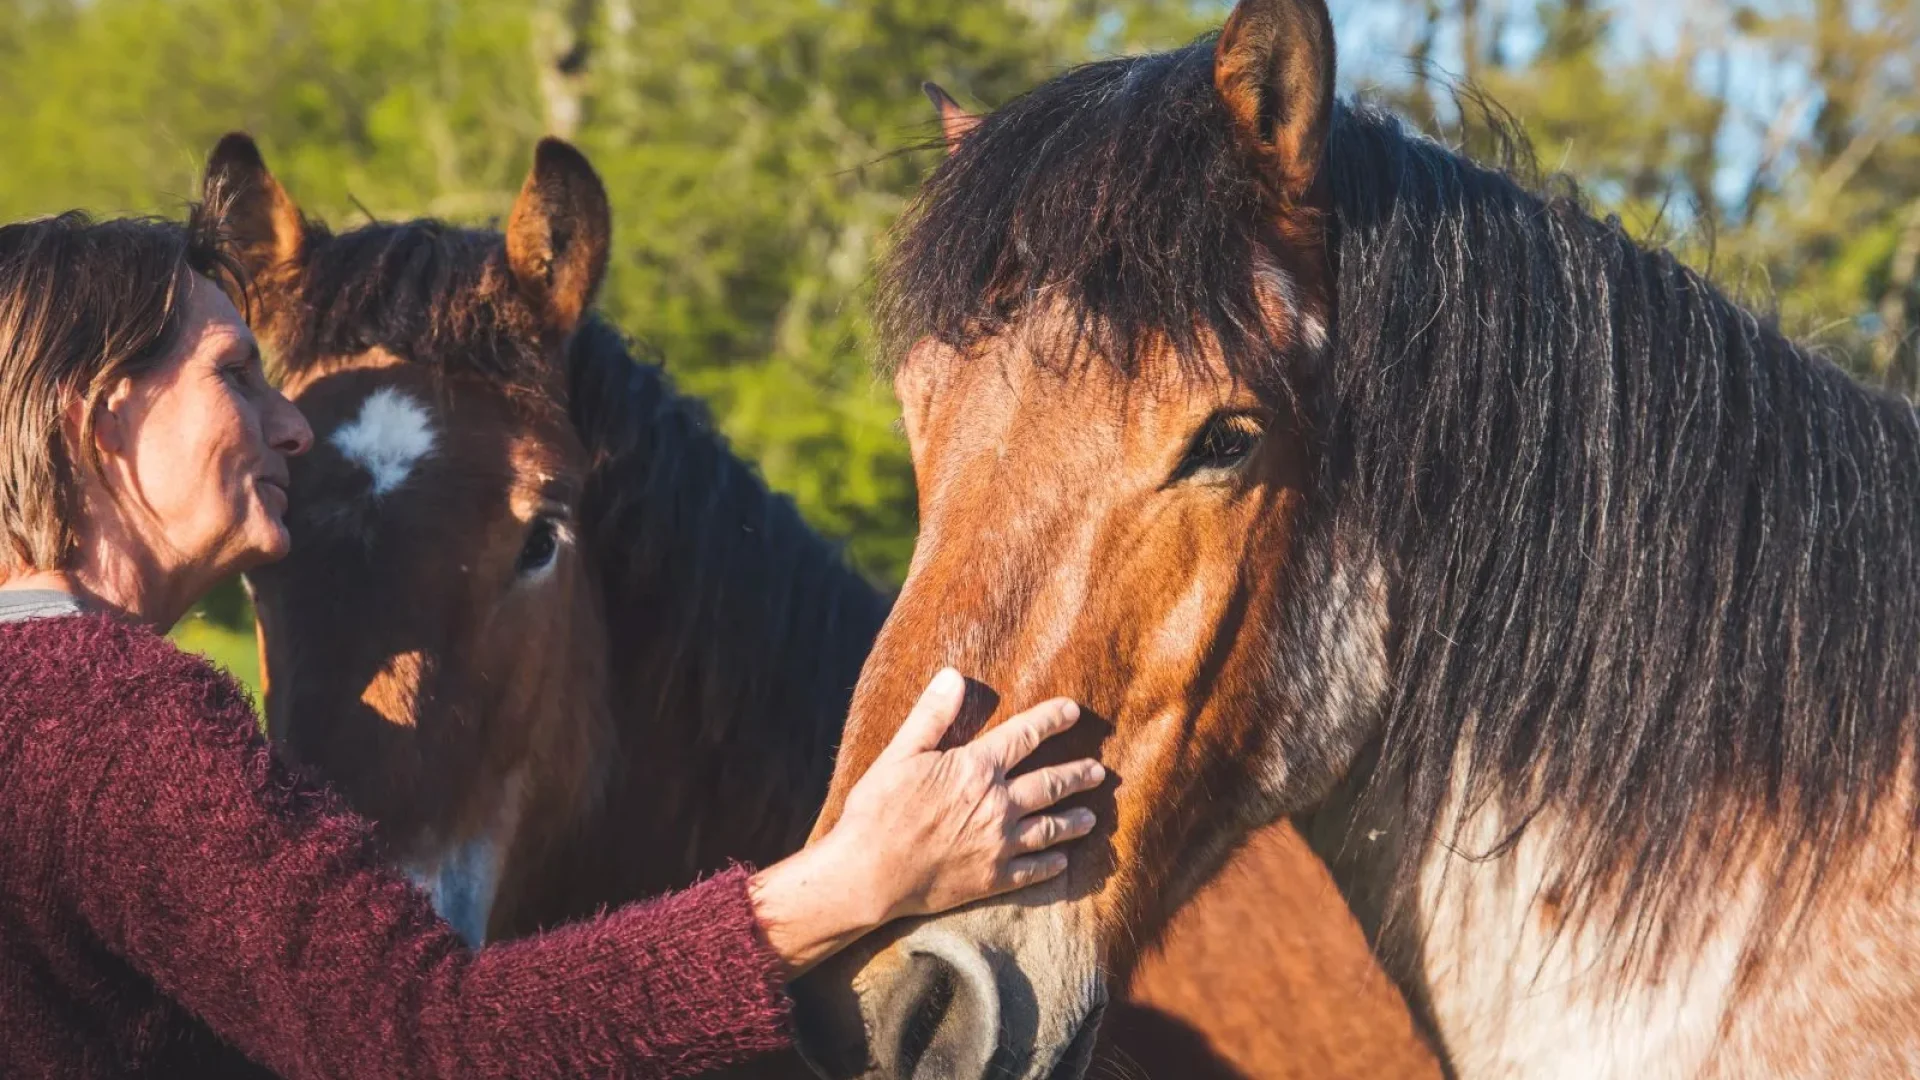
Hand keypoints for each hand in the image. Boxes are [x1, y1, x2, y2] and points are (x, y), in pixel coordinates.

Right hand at [749, 669, 1104, 975]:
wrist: (868, 875)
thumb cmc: (877, 811)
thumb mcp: (899, 754)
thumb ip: (931, 716)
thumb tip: (953, 676)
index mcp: (976, 768)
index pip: (1025, 735)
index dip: (1051, 719)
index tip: (1074, 711)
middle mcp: (997, 804)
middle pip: (1050, 784)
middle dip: (1077, 775)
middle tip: (1098, 772)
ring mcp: (999, 844)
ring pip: (1051, 828)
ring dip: (1075, 821)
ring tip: (1091, 818)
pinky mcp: (993, 879)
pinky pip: (1033, 870)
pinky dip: (1052, 864)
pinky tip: (1063, 861)